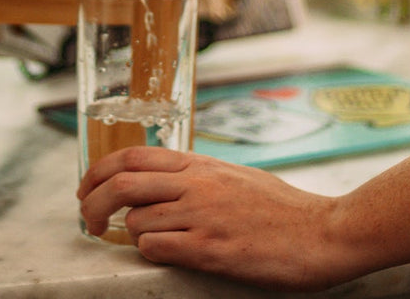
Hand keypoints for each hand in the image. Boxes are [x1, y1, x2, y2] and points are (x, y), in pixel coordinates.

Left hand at [77, 147, 351, 291]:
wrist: (324, 231)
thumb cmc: (283, 208)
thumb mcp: (234, 177)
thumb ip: (198, 177)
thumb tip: (165, 182)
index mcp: (200, 164)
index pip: (132, 156)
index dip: (98, 171)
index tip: (85, 189)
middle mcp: (196, 184)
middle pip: (123, 183)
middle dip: (94, 202)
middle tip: (89, 220)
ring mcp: (204, 216)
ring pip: (138, 220)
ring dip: (128, 233)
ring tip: (136, 241)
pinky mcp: (214, 249)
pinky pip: (160, 248)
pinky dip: (150, 251)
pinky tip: (161, 253)